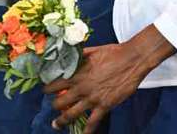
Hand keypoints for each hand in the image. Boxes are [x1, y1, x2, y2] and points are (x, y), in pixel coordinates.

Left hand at [44, 25, 175, 132]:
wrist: (131, 60)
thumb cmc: (112, 53)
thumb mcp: (90, 51)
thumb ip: (77, 56)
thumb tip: (68, 54)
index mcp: (76, 74)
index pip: (54, 84)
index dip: (47, 89)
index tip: (45, 91)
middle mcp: (81, 88)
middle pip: (60, 102)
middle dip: (54, 105)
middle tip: (52, 106)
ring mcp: (92, 99)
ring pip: (71, 114)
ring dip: (61, 121)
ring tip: (56, 125)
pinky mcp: (104, 106)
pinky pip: (93, 122)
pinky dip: (87, 131)